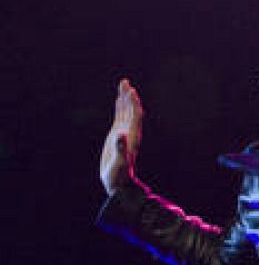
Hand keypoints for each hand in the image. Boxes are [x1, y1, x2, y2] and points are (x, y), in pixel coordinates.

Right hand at [99, 79, 143, 195]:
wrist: (118, 182)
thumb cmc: (119, 175)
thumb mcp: (119, 163)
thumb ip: (121, 149)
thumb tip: (120, 135)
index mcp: (132, 136)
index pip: (135, 116)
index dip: (133, 104)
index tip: (131, 91)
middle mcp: (130, 132)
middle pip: (131, 110)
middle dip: (128, 96)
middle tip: (124, 82)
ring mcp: (124, 132)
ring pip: (125, 111)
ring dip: (124, 98)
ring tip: (123, 84)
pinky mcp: (116, 135)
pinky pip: (119, 117)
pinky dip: (119, 107)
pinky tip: (118, 99)